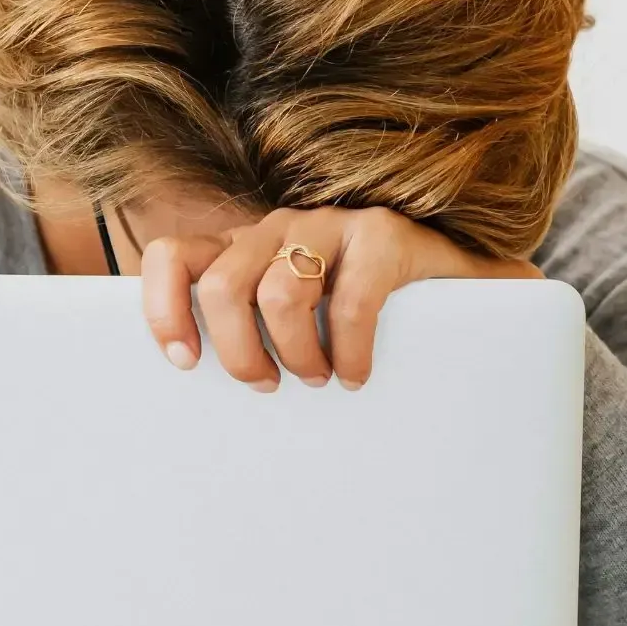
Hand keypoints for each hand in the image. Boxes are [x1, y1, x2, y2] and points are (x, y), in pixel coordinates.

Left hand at [138, 206, 538, 391]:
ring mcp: (331, 224)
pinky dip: (349, 351)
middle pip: (221, 285)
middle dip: (238, 352)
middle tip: (266, 386)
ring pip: (279, 291)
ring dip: (296, 353)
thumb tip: (199, 401)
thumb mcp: (296, 320)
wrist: (462, 286)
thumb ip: (253, 335)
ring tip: (318, 379)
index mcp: (245, 247)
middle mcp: (279, 228)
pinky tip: (358, 374)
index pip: (174, 257)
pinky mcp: (383, 234)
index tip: (183, 362)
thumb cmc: (364, 315)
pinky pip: (350, 300)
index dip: (163, 308)